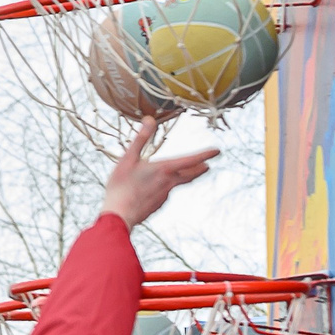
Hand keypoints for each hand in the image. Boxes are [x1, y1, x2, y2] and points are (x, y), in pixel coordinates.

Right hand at [99, 119, 217, 228]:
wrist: (118, 215)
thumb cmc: (121, 186)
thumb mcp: (128, 158)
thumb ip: (141, 138)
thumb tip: (149, 119)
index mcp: (165, 169)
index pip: (192, 159)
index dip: (206, 154)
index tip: (217, 151)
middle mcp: (170, 182)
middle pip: (190, 174)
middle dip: (199, 168)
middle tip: (207, 166)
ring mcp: (164, 196)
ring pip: (176, 184)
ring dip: (179, 178)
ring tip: (177, 174)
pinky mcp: (157, 205)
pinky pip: (163, 194)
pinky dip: (162, 189)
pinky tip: (151, 190)